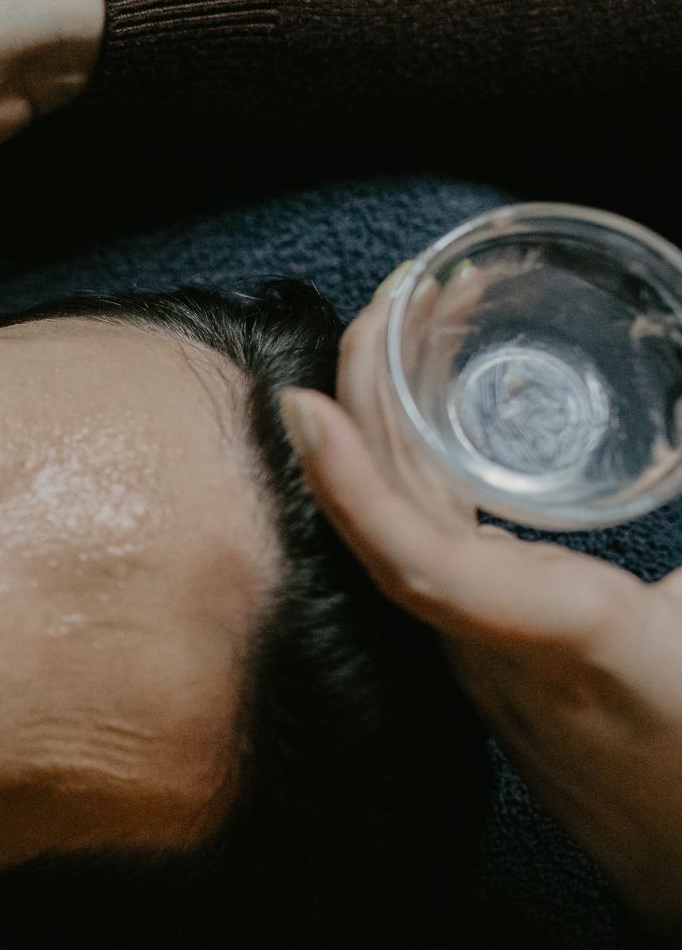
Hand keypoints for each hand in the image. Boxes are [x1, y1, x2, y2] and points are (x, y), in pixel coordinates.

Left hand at [281, 291, 681, 945]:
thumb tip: (671, 421)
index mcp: (559, 642)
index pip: (421, 565)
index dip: (354, 488)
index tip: (305, 408)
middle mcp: (493, 648)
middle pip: (394, 516)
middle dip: (378, 398)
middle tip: (393, 297)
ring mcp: (483, 652)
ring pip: (406, 526)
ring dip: (398, 425)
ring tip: (415, 328)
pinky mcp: (494, 650)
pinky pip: (429, 546)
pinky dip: (422, 471)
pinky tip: (439, 416)